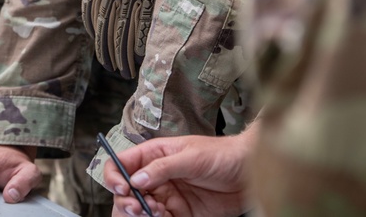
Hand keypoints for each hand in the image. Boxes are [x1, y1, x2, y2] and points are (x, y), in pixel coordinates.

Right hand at [106, 129, 254, 216]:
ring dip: (142, 214)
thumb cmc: (222, 154)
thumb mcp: (191, 156)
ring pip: (141, 209)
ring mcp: (167, 196)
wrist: (249, 173)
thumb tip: (136, 179)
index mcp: (154, 155)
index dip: (115, 176)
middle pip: (126, 192)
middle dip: (126, 201)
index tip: (124, 188)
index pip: (122, 164)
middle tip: (139, 207)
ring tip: (155, 213)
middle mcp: (156, 177)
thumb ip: (163, 168)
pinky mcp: (180, 213)